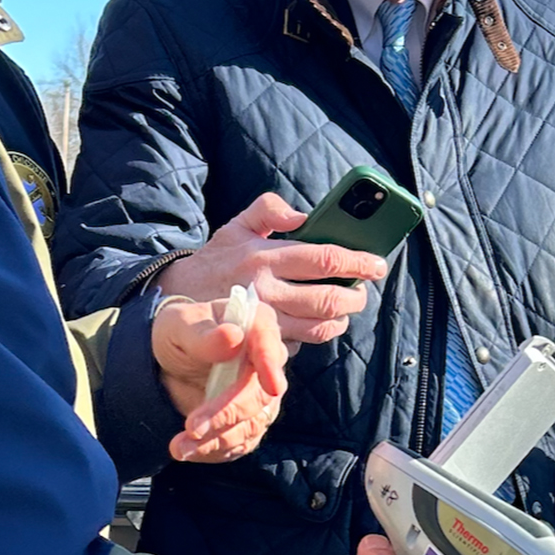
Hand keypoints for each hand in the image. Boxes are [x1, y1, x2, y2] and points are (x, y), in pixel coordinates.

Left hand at [152, 294, 287, 462]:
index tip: (272, 385)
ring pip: (252, 425)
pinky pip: (240, 444)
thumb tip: (232, 337)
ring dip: (217, 440)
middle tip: (192, 427)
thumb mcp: (180, 327)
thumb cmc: (179, 332)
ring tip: (180, 446)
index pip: (269, 343)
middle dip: (227, 414)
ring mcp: (261, 395)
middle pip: (260, 395)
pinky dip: (214, 451)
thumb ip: (204, 336)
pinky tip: (188, 450)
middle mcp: (268, 361)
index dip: (271, 364)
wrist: (170, 361)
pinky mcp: (249, 421)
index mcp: (256, 326)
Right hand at [157, 193, 389, 346]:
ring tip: (344, 307)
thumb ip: (268, 209)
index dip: (357, 262)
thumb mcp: (236, 225)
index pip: (324, 259)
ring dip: (340, 318)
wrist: (177, 300)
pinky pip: (300, 343)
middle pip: (328, 299)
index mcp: (263, 257)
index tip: (377, 264)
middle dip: (355, 296)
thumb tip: (302, 215)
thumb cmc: (216, 260)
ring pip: (319, 327)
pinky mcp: (260, 345)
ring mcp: (263, 323)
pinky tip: (317, 322)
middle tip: (363, 290)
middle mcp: (265, 292)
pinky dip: (314, 334)